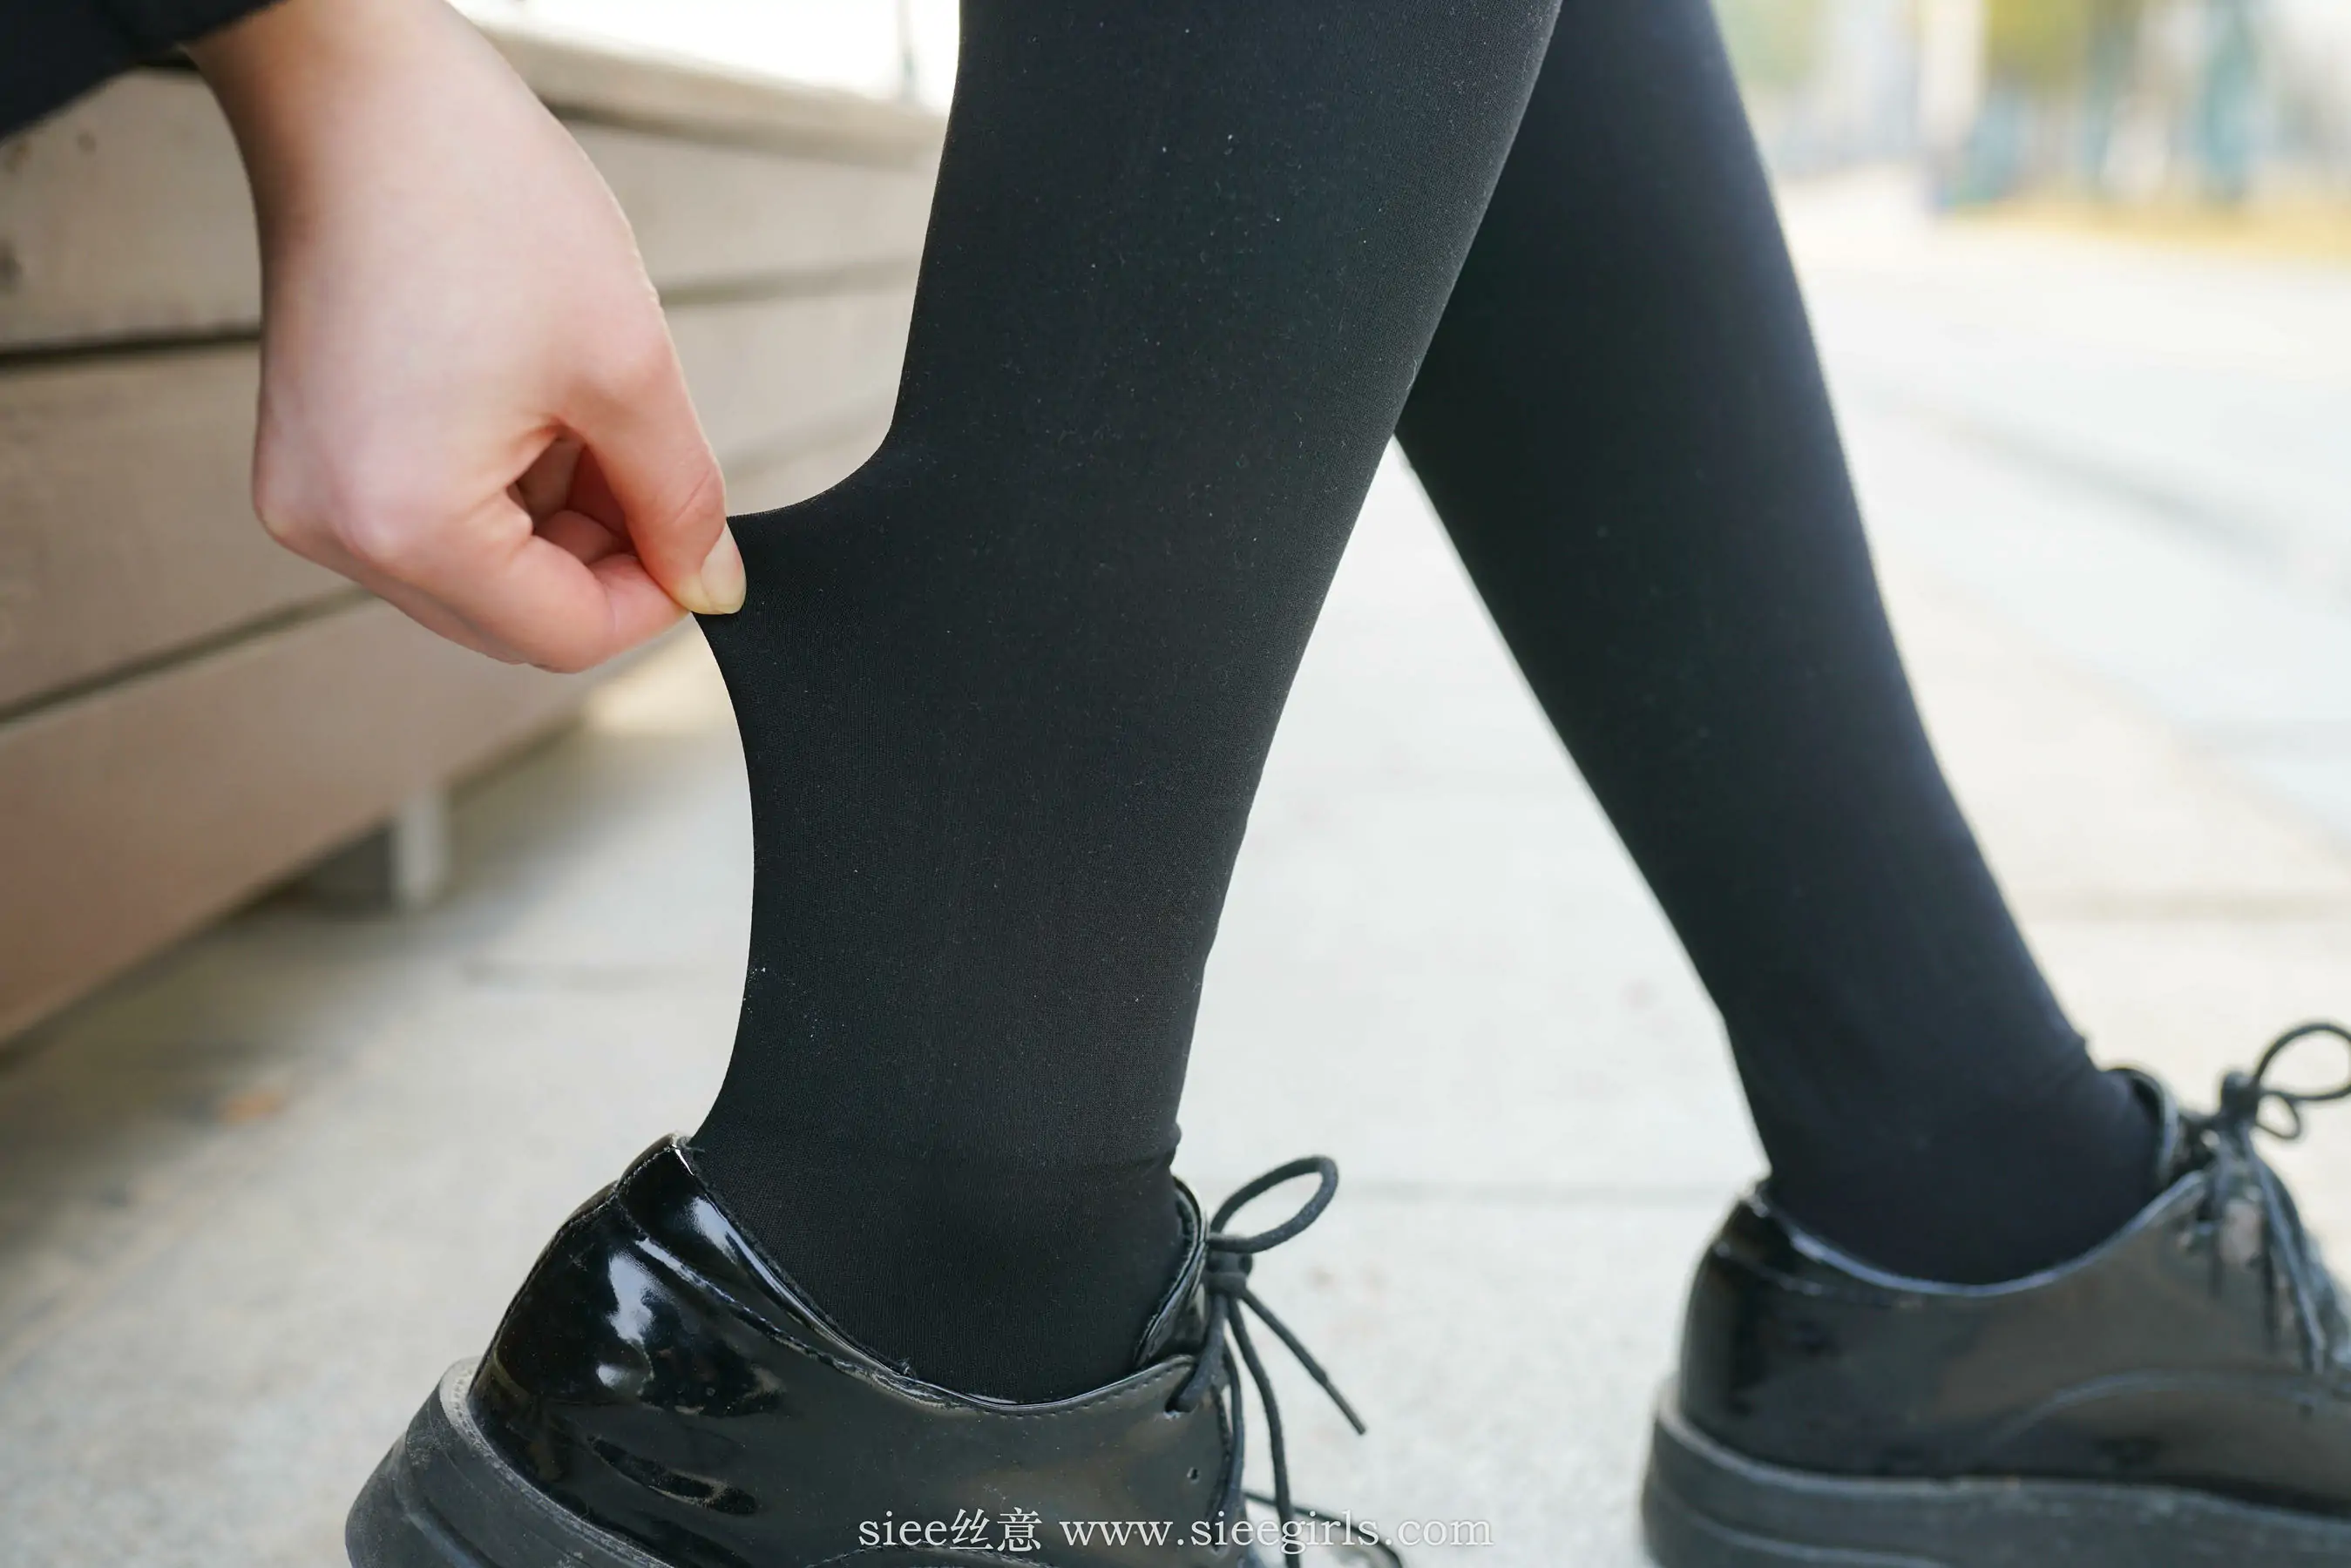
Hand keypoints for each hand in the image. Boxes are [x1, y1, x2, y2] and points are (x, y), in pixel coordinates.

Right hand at [189, 0, 740, 670]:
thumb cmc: (478, 200)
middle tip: (648, 461)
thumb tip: (710, 581)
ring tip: (580, 402)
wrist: (359, 88)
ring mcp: (311, 493)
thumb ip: (682, 499)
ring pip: (480, 570)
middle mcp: (335, 527)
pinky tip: (529, 396)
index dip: (652, 596)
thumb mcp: (627, 366)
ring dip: (557, 516)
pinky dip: (503, 482)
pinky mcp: (313, 453)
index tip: (698, 540)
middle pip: (513, 617)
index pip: (561, 636)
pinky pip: (433, 516)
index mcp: (403, 522)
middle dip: (602, 557)